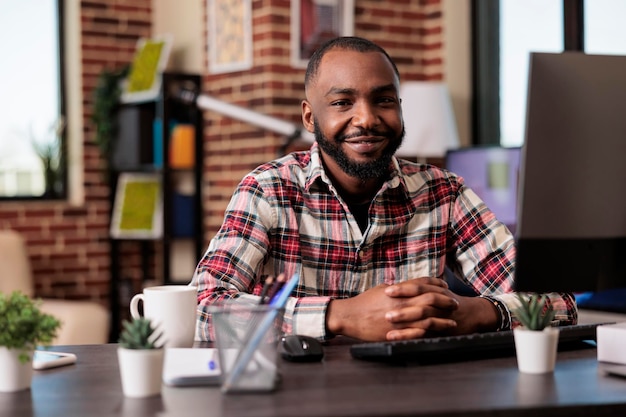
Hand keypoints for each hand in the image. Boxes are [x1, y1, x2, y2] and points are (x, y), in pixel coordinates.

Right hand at [326, 278, 459, 341]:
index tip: (445, 286)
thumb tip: (408, 287)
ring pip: (428, 317)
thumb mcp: (381, 290)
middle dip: (445, 300)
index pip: (422, 283)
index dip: (436, 284)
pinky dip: (432, 331)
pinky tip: (439, 332)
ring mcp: (401, 317)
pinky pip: (418, 332)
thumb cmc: (363, 302)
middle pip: (430, 298)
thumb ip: (397, 288)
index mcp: (398, 290)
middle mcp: (402, 302)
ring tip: (453, 320)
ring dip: (443, 318)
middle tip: (454, 302)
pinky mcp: (397, 331)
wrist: (350, 316)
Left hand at [384, 279, 499, 338]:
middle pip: (419, 299)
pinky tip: (396, 336)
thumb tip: (393, 288)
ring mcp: (440, 317)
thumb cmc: (449, 302)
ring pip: (423, 316)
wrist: (473, 314)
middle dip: (401, 301)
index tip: (386, 290)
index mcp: (435, 291)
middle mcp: (438, 302)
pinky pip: (424, 333)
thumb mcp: (437, 291)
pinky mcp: (440, 331)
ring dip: (405, 317)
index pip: (418, 287)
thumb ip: (419, 289)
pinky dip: (409, 334)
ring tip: (388, 318)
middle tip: (384, 302)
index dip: (403, 288)